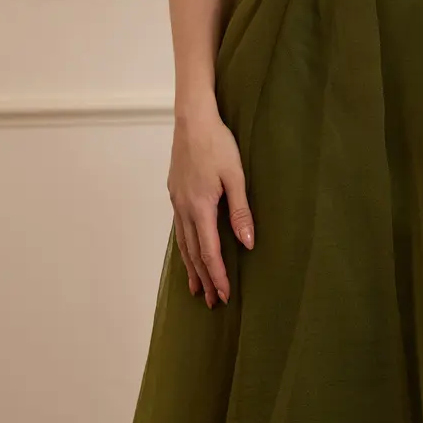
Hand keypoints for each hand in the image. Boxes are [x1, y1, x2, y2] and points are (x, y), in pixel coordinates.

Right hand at [167, 103, 253, 306]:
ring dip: (191, 267)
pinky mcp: (175, 193)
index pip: (209, 252)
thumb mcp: (235, 175)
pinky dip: (184, 247)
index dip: (217, 275)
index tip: (224, 295)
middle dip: (204, 278)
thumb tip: (247, 242)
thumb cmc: (218, 144)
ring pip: (183, 243)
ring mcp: (176, 201)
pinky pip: (179, 229)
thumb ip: (240, 210)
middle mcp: (184, 209)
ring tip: (196, 287)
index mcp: (200, 207)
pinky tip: (187, 251)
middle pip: (193, 253)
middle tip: (211, 302)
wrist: (192, 120)